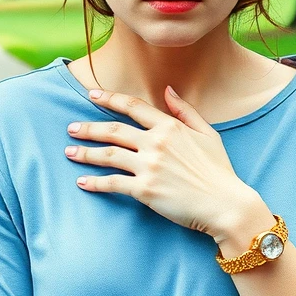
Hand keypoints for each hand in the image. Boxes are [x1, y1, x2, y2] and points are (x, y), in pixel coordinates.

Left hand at [64, 85, 264, 238]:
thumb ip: (186, 111)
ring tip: (69, 152)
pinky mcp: (144, 190)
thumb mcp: (208, 134)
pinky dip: (94, 182)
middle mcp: (156, 143)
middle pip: (114, 130)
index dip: (109, 99)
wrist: (226, 205)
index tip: (91, 94)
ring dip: (85, 153)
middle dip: (89, 128)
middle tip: (71, 129)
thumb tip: (168, 90)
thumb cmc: (219, 172)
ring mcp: (149, 166)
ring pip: (108, 155)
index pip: (133, 106)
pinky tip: (82, 182)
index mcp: (170, 127)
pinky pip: (112, 183)